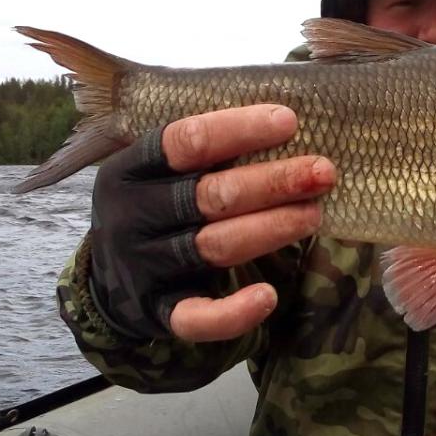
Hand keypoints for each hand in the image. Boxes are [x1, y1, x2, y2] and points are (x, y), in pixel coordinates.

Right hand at [88, 104, 334, 342]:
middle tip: (323, 172)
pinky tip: (268, 297)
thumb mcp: (162, 170)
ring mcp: (143, 267)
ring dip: (271, 228)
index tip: (289, 122)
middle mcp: (132, 217)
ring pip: (214, 246)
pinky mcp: (159, 312)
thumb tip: (285, 119)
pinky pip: (198, 317)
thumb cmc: (158, 205)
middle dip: (272, 181)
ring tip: (313, 214)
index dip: (240, 129)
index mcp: (131, 169)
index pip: (185, 141)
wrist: (111, 279)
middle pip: (209, 195)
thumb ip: (207, 148)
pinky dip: (233, 312)